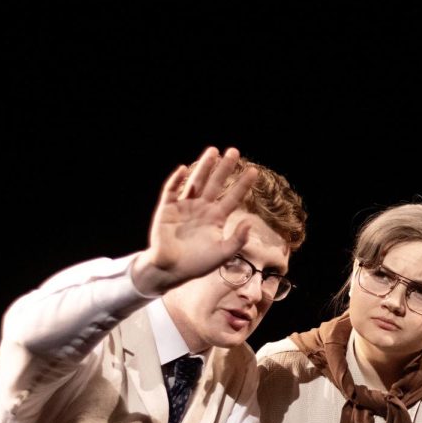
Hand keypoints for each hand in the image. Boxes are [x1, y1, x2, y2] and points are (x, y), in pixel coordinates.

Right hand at [132, 146, 258, 295]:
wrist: (171, 271)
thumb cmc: (197, 264)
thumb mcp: (222, 254)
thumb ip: (238, 239)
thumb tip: (250, 222)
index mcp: (216, 218)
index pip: (233, 197)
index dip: (243, 184)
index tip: (254, 171)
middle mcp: (201, 209)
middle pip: (216, 184)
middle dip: (224, 168)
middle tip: (234, 151)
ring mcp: (184, 207)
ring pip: (196, 182)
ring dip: (204, 167)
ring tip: (213, 151)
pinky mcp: (167, 209)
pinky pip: (171, 191)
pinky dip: (176, 180)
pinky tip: (184, 169)